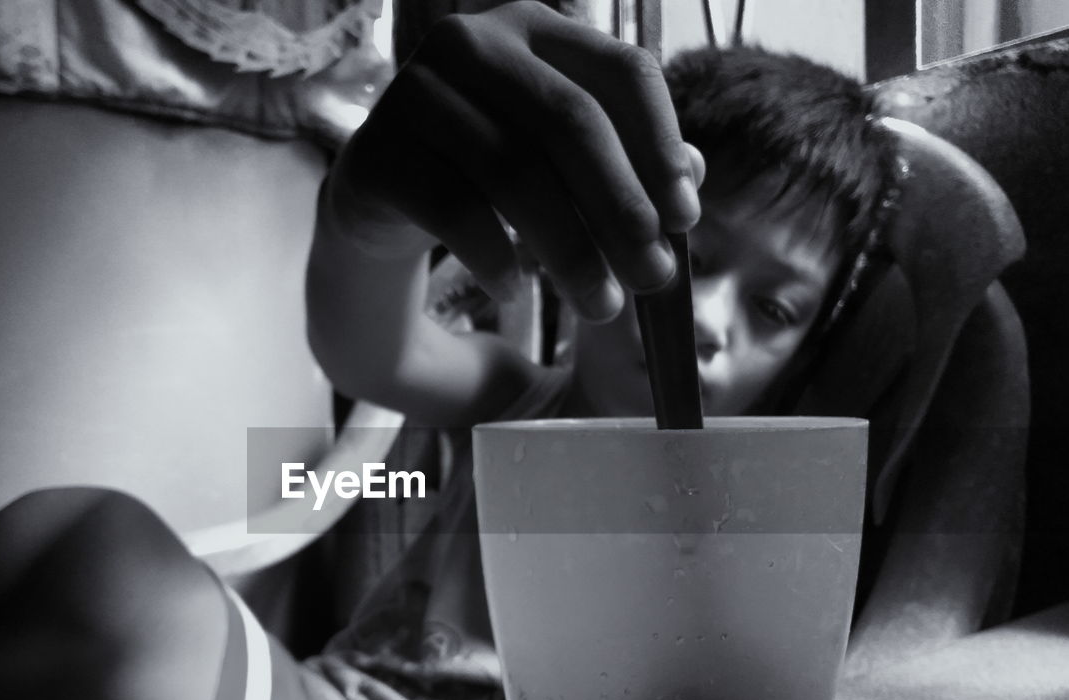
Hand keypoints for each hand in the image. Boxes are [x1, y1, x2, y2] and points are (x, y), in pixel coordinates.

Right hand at [323, 0, 703, 321]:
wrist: (384, 199)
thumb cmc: (488, 175)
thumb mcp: (563, 161)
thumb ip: (626, 161)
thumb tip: (690, 181)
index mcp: (534, 27)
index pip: (620, 72)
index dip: (661, 145)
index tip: (684, 218)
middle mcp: (472, 43)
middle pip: (570, 124)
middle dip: (621, 210)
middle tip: (651, 278)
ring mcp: (414, 91)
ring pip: (514, 171)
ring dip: (570, 250)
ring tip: (600, 304)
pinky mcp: (377, 152)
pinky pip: (454, 209)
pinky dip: (494, 258)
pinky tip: (514, 292)